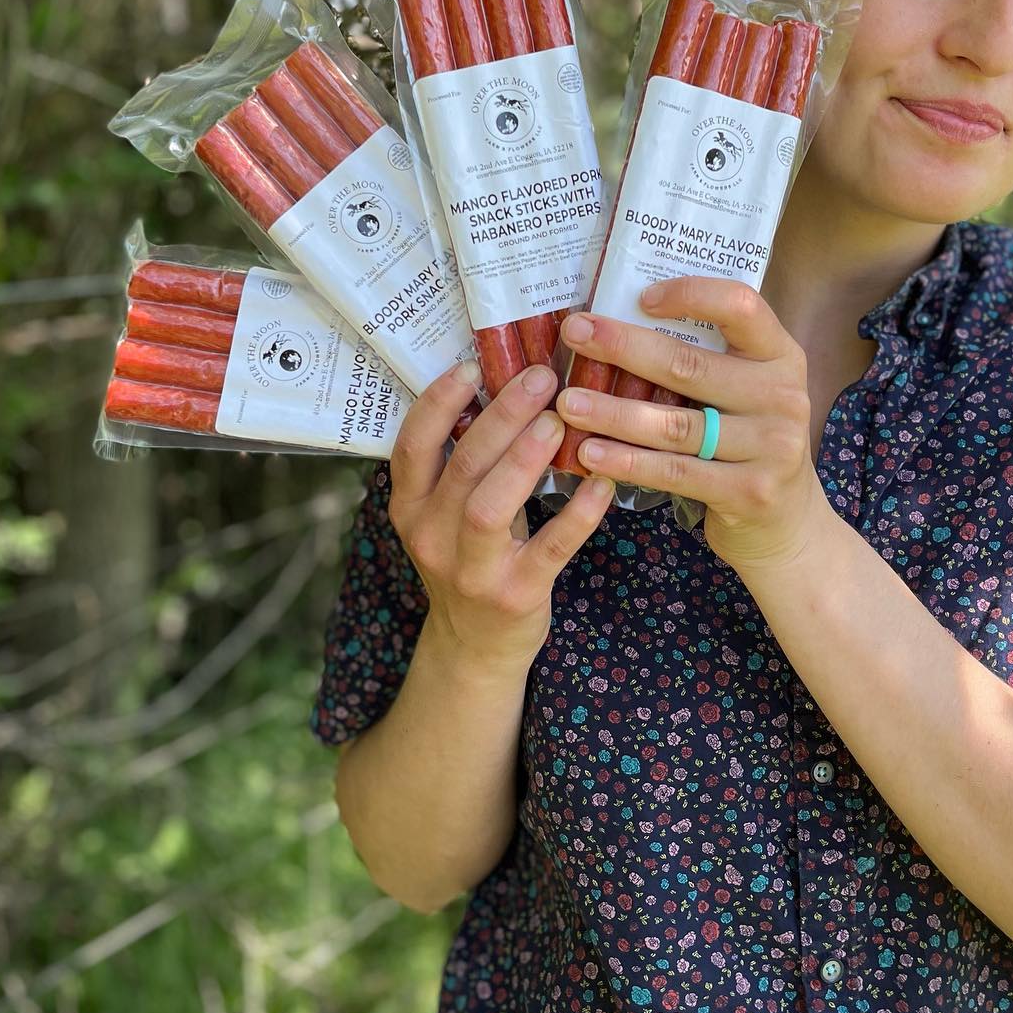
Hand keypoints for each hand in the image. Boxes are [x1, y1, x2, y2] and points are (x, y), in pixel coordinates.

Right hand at [387, 358, 614, 675]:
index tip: (474, 365)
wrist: (475, 647)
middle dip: (502, 416)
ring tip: (559, 420)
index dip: (439, 403)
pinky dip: (578, 513)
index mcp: (409, 507)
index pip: (411, 446)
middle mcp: (431, 536)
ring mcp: (471, 570)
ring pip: (489, 506)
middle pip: (462, 465)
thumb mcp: (444, 514)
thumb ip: (461, 462)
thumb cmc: (468, 558)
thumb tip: (504, 383)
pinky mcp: (516, 595)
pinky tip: (603, 482)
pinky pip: (551, 547)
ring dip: (526, 458)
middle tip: (541, 377)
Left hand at [555, 276, 837, 573]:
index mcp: (779, 355)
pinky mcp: (750, 491)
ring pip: (676, 424)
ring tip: (567, 403)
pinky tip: (589, 454)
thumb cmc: (745, 438)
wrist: (786, 519)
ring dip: (613, 412)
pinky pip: (675, 472)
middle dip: (624, 347)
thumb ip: (704, 357)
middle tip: (574, 334)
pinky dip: (628, 462)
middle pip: (691, 365)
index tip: (640, 298)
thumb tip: (616, 319)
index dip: (691, 295)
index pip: (741, 306)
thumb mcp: (742, 389)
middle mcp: (783, 395)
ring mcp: (771, 445)